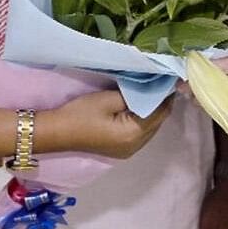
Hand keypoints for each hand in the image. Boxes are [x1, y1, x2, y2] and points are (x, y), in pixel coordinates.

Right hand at [47, 90, 171, 158]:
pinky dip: (144, 119)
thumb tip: (153, 88)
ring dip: (153, 111)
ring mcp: (129, 150)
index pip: (160, 112)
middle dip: (162, 102)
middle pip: (158, 122)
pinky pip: (141, 132)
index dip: (166, 95)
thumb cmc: (81, 113)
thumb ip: (134, 95)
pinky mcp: (122, 149)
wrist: (58, 132)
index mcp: (134, 134)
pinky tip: (140, 105)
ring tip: (153, 90)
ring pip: (150, 128)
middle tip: (162, 81)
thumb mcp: (109, 99)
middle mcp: (136, 146)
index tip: (170, 78)